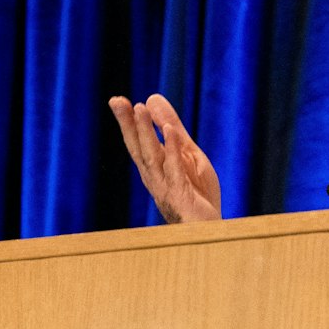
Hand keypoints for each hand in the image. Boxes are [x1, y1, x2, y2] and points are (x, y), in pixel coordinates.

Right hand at [109, 94, 221, 222]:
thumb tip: (152, 99)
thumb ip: (173, 130)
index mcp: (154, 168)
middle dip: (128, 124)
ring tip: (140, 109)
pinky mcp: (181, 196)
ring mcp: (166, 187)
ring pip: (152, 157)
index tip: (118, 100)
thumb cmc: (197, 194)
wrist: (211, 230)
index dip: (127, 122)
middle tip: (117, 101)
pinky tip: (170, 131)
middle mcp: (154, 177)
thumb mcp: (188, 154)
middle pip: (138, 148)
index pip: (137, 142)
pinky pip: (175, 170)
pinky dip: (172, 150)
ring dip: (145, 133)